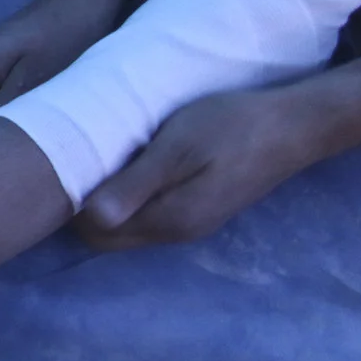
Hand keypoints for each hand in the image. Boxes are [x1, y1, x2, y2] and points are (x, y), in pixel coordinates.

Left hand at [74, 87, 323, 249]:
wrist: (296, 125)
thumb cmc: (232, 127)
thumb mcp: (178, 148)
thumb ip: (135, 185)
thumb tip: (90, 218)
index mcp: (168, 221)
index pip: (95, 234)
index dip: (73, 207)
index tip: (64, 169)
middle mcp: (176, 232)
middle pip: (109, 235)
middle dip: (86, 208)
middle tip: (76, 161)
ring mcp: (192, 223)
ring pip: (130, 224)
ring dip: (110, 200)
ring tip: (100, 160)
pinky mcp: (202, 208)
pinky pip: (151, 213)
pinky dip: (132, 196)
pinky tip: (131, 165)